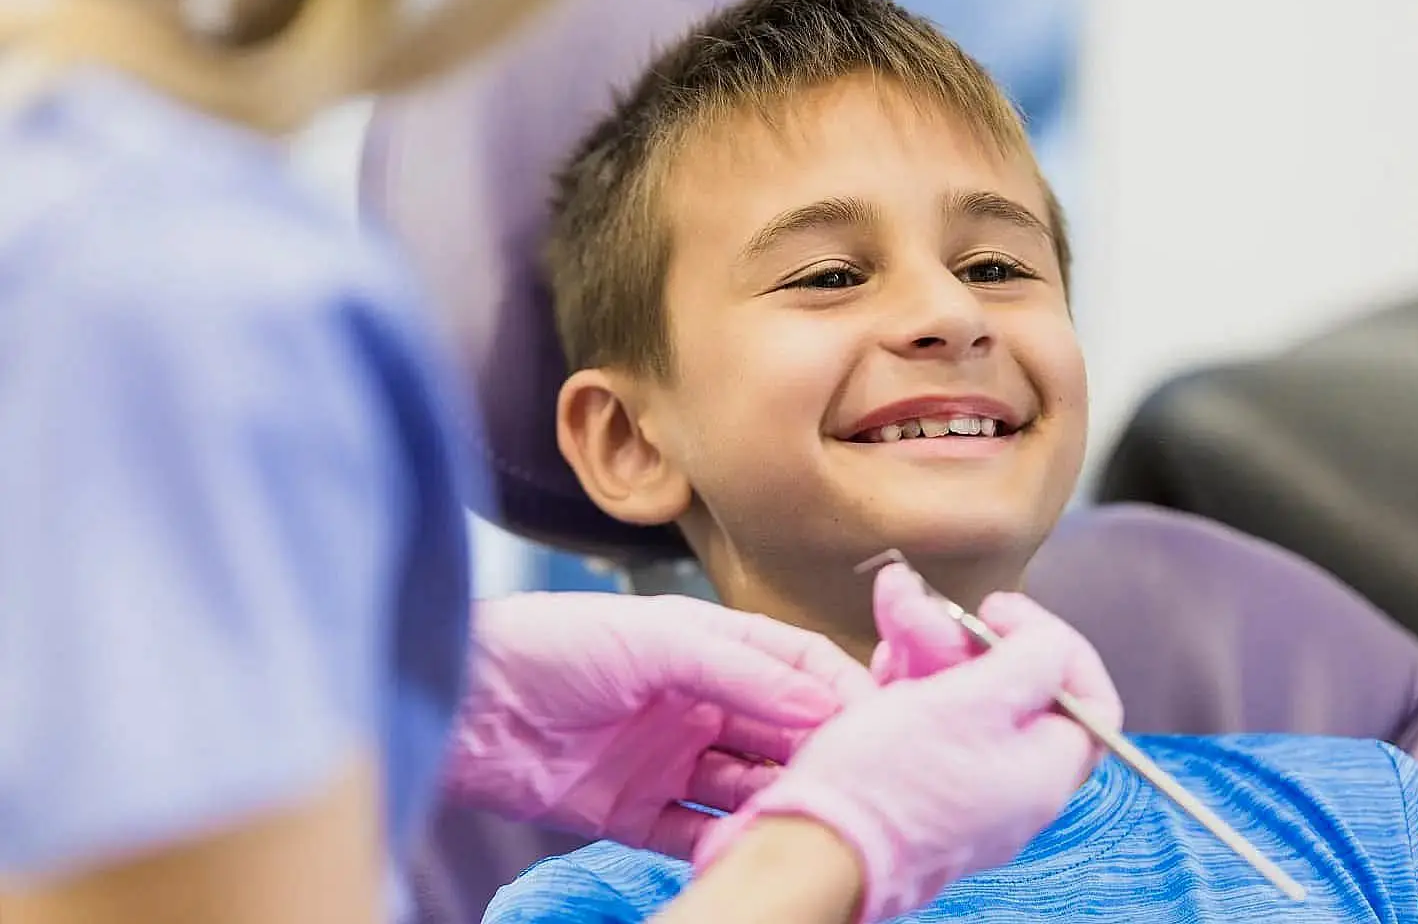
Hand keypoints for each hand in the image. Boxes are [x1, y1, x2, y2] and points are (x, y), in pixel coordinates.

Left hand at [443, 592, 874, 857]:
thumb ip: (740, 671)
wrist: (461, 698)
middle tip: (853, 786)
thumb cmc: (553, 642)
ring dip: (774, 803)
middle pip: (776, 732)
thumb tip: (824, 704)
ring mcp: (667, 758)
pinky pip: (692, 834)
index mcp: (706, 646)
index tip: (880, 725)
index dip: (837, 691)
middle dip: (815, 756)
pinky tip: (748, 851)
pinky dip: (722, 844)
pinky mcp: (632, 810)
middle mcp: (696, 701)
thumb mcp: (657, 641)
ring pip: (743, 787)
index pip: (794, 666)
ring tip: (806, 822)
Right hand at [694, 563, 1121, 923]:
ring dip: (929, 645)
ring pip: (964, 700)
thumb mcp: (968, 701)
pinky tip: (882, 657)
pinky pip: (929, 724)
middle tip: (929, 606)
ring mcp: (964, 791)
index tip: (1001, 611)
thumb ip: (1026, 664)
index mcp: (1043, 772)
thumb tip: (1054, 645)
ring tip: (892, 609)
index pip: (1086, 698)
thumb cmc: (888, 784)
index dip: (1051, 642)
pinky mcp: (919, 790)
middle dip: (967, 635)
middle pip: (1015, 690)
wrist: (812, 847)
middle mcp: (1012, 788)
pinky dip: (909, 682)